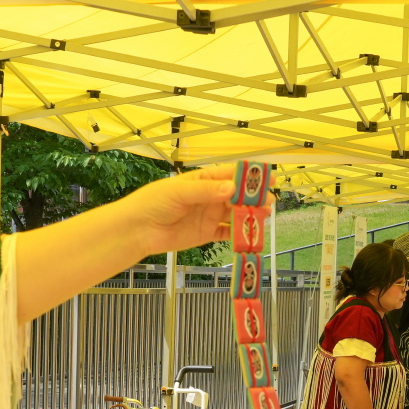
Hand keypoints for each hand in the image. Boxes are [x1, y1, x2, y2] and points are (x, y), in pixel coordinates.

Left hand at [109, 165, 270, 256]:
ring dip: (249, 215)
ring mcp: (209, 216)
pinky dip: (238, 234)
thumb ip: (206, 191)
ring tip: (264, 216)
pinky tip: (248, 234)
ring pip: (235, 214)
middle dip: (254, 197)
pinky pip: (227, 233)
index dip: (249, 175)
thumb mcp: (179, 192)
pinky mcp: (206, 234)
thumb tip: (231, 188)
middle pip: (237, 195)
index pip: (230, 174)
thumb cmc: (153, 202)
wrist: (138, 229)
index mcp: (204, 180)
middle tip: (270, 200)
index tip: (266, 176)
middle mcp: (209, 197)